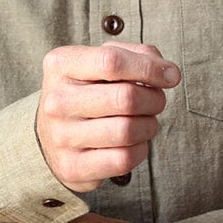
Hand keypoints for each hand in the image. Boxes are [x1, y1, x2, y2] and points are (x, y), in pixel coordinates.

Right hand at [36, 41, 180, 191]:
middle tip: (156, 101)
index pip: (112, 61)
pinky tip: (135, 143)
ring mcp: (61, 137)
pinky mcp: (72, 167)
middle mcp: (56, 101)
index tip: (171, 75)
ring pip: (127, 131)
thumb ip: (137, 55)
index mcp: (61, 66)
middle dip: (154, 99)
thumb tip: (168, 72)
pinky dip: (140, 150)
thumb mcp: (101, 62)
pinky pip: (123, 159)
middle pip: (125, 98)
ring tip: (146, 121)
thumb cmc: (87, 91)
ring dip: (149, 126)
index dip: (149, 68)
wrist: (51, 135)